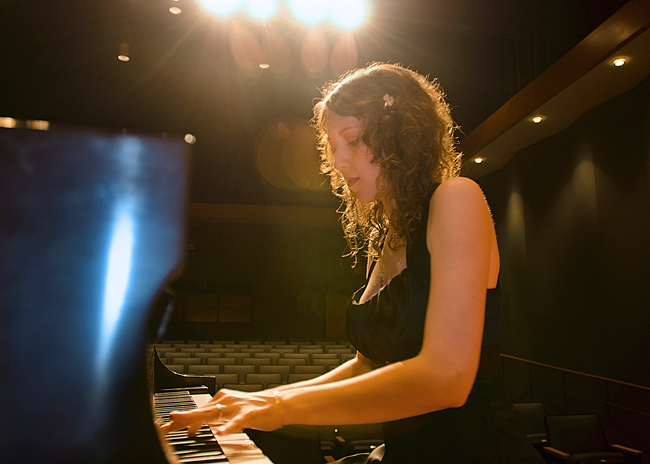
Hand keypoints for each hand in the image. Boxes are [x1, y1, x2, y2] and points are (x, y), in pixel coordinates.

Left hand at [159, 388, 282, 436]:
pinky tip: (220, 433)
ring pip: (214, 414)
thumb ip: (213, 419)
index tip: (166, 425)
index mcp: (221, 400)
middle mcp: (226, 401)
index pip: (196, 410)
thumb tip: (193, 428)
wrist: (279, 403)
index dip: (181, 418)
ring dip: (198, 419)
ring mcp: (236, 407)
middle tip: (167, 424)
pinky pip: (236, 422)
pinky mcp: (249, 414)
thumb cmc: (256, 409)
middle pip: (200, 411)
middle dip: (182, 418)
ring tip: (186, 427)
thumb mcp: (230, 413)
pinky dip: (227, 428)